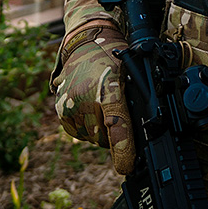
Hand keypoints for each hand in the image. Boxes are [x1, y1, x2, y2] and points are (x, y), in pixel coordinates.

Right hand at [51, 22, 134, 173]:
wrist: (84, 42)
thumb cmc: (113, 57)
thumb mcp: (132, 74)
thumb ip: (137, 102)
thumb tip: (146, 133)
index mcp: (108, 88)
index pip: (117, 125)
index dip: (123, 149)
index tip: (127, 166)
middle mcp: (85, 99)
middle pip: (106, 137)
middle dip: (117, 133)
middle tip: (120, 111)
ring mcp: (69, 107)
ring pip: (94, 137)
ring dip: (102, 130)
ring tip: (104, 105)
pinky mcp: (61, 113)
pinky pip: (80, 133)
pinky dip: (90, 127)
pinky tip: (93, 109)